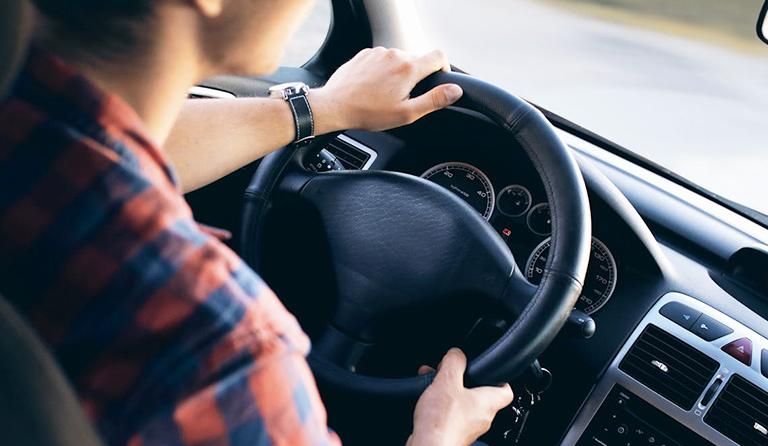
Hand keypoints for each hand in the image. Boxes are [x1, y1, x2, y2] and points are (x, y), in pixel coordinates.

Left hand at [311, 47, 462, 132]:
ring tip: (386, 94)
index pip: (439, 56)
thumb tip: (455, 91)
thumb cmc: (369, 113)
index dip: (443, 68)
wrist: (335, 106)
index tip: (438, 80)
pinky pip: (381, 59)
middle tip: (404, 98)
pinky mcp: (365, 54)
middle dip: (416, 77)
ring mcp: (378, 52)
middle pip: (417, 60)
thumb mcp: (406, 113)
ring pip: (398, 59)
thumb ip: (434, 100)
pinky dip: (383, 71)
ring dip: (398, 74)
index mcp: (409, 68)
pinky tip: (373, 87)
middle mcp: (395, 54)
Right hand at [407, 348, 513, 445]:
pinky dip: (441, 404)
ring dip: (449, 391)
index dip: (499, 378)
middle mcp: (482, 417)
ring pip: (462, 403)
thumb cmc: (442, 422)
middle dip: (462, 380)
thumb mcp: (447, 381)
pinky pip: (451, 414)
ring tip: (433, 383)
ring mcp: (468, 428)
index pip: (506, 390)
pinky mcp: (454, 434)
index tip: (489, 370)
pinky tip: (427, 400)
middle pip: (479, 394)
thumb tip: (457, 353)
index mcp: (488, 403)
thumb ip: (454, 362)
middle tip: (450, 372)